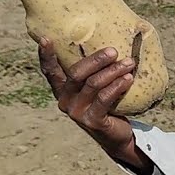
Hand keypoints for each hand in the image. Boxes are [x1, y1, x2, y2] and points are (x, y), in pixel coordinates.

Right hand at [37, 38, 148, 171]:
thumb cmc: (107, 105)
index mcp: (63, 90)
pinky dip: (117, 86)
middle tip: (113, 51)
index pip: (50, 71)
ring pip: (93, 84)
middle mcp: (65, 101)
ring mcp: (77, 112)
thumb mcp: (96, 88)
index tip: (45, 38)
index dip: (46, 56)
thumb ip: (94, 72)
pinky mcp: (92, 121)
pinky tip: (128, 78)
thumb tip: (110, 42)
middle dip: (95, 60)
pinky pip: (104, 99)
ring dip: (113, 71)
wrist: (117, 136)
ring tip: (129, 63)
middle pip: (76, 74)